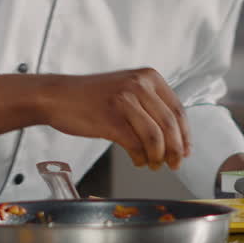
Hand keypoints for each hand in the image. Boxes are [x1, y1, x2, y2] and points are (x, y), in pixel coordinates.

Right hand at [37, 68, 189, 169]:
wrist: (57, 96)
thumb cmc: (91, 97)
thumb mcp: (127, 90)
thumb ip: (150, 106)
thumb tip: (175, 137)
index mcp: (148, 77)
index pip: (177, 110)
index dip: (185, 134)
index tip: (186, 150)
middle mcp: (139, 85)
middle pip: (170, 125)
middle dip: (176, 150)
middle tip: (175, 164)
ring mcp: (124, 101)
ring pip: (156, 137)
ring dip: (158, 157)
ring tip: (154, 165)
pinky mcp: (110, 119)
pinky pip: (135, 145)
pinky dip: (141, 158)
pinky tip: (138, 161)